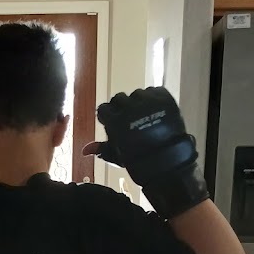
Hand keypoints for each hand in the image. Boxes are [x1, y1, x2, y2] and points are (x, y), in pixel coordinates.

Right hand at [83, 88, 208, 219]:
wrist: (168, 161)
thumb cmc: (139, 161)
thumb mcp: (118, 156)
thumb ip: (102, 149)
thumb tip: (84, 150)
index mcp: (116, 120)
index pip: (104, 108)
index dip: (107, 116)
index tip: (112, 122)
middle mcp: (130, 107)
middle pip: (119, 98)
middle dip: (121, 107)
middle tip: (128, 118)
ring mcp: (148, 101)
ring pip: (137, 94)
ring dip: (138, 102)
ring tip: (143, 115)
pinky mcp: (164, 98)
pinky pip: (154, 91)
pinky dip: (153, 99)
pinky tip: (155, 110)